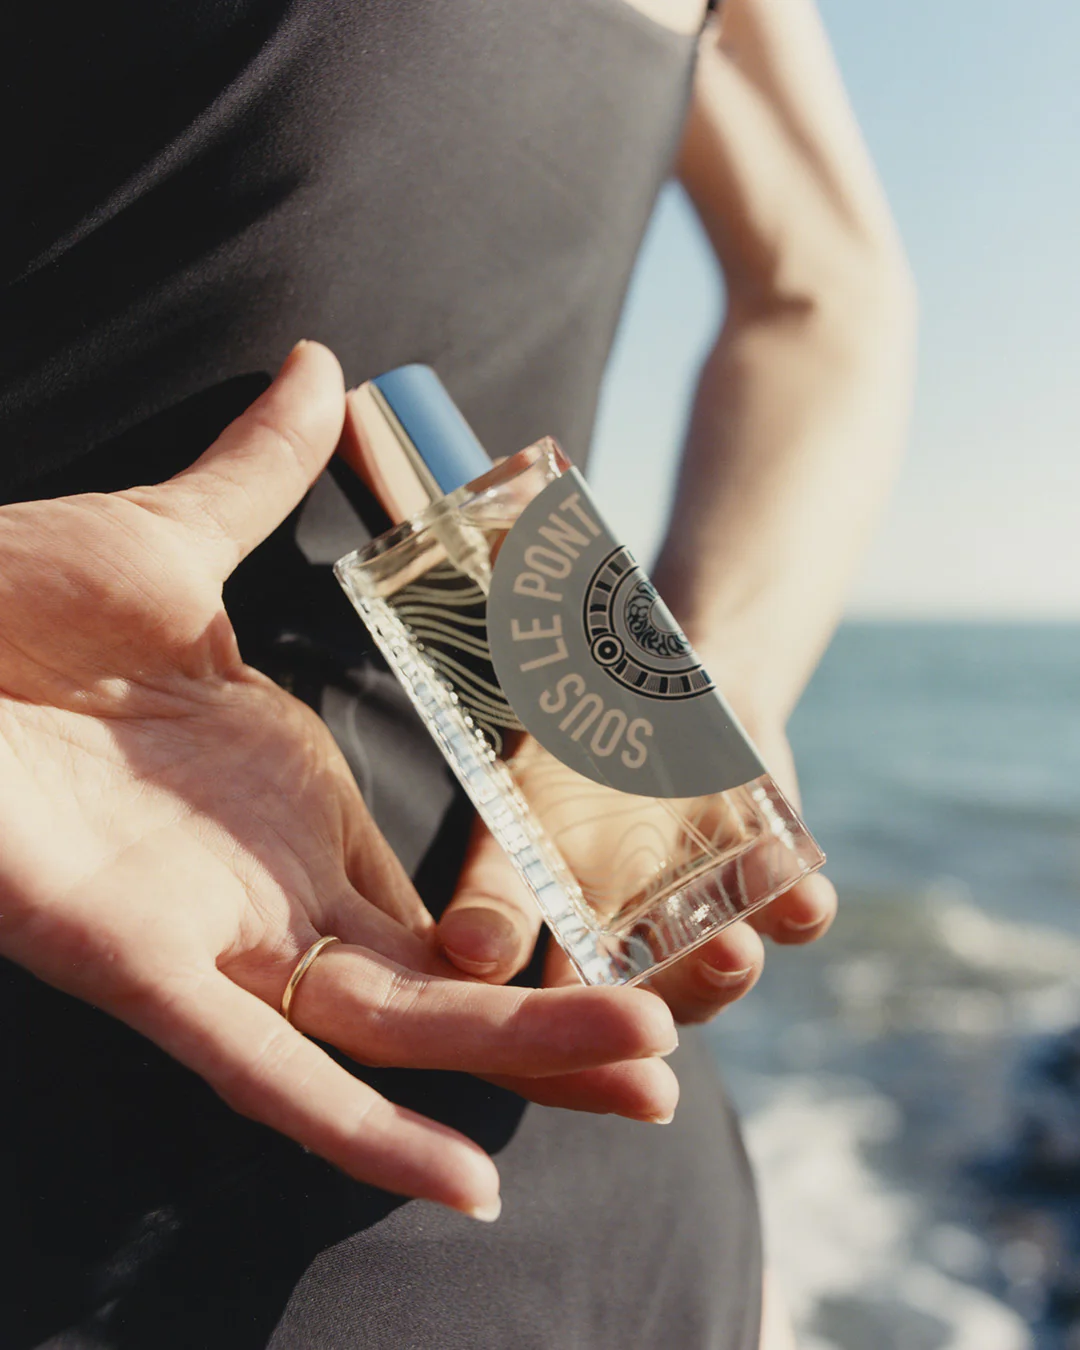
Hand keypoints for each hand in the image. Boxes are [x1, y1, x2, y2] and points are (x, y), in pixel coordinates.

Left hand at [0, 343, 678, 1221]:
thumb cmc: (3, 595)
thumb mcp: (173, 538)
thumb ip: (262, 475)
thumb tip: (324, 368)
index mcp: (292, 801)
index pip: (444, 887)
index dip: (543, 916)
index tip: (651, 916)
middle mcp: (269, 887)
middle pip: (442, 983)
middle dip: (563, 1015)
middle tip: (682, 1042)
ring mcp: (212, 935)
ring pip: (387, 1031)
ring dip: (515, 1061)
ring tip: (648, 1077)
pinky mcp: (138, 969)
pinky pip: (264, 1073)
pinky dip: (360, 1132)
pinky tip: (463, 1180)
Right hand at [435, 719, 835, 1024]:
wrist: (652, 687)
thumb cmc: (569, 752)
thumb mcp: (520, 808)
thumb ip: (500, 887)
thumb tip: (469, 955)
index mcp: (557, 936)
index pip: (551, 1009)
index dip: (558, 1036)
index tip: (560, 1029)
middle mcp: (631, 946)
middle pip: (645, 1008)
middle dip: (649, 1007)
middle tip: (654, 1018)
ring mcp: (702, 921)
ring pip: (717, 975)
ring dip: (725, 970)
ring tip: (731, 949)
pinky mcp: (767, 886)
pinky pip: (791, 917)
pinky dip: (798, 911)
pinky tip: (805, 897)